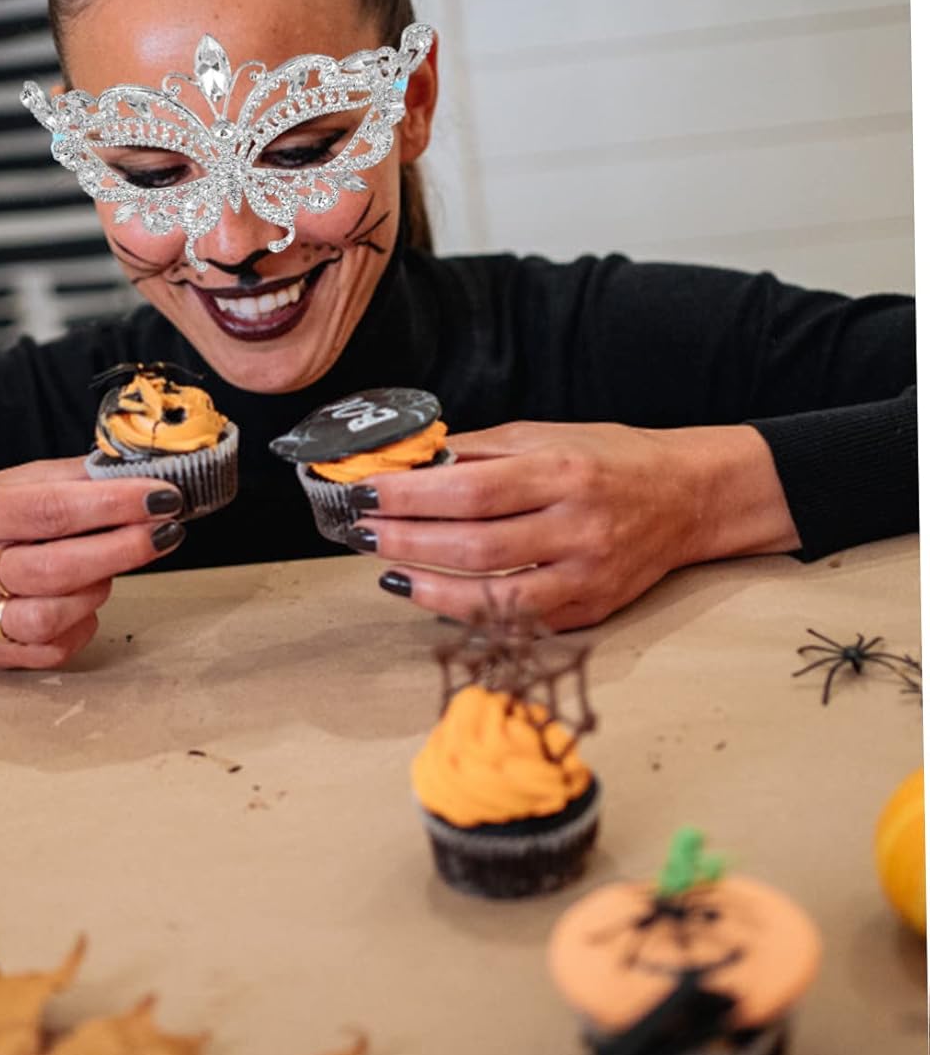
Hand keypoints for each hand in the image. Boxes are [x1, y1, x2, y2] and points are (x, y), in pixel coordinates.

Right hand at [0, 458, 185, 666]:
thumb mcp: (2, 482)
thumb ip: (65, 479)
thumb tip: (132, 472)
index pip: (51, 510)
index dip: (113, 504)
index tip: (160, 494)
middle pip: (59, 567)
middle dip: (126, 546)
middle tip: (166, 528)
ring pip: (56, 615)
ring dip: (102, 586)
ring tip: (115, 562)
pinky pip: (51, 650)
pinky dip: (83, 624)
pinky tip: (87, 599)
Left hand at [346, 421, 799, 630]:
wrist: (689, 497)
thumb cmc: (610, 458)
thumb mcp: (545, 435)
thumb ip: (478, 450)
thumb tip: (410, 461)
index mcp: (563, 472)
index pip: (471, 488)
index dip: (412, 496)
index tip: (368, 493)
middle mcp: (577, 527)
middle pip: (475, 545)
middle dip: (409, 540)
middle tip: (365, 533)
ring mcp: (585, 576)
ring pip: (493, 595)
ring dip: (429, 586)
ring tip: (388, 569)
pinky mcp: (589, 610)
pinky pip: (517, 620)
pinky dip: (468, 611)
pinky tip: (433, 594)